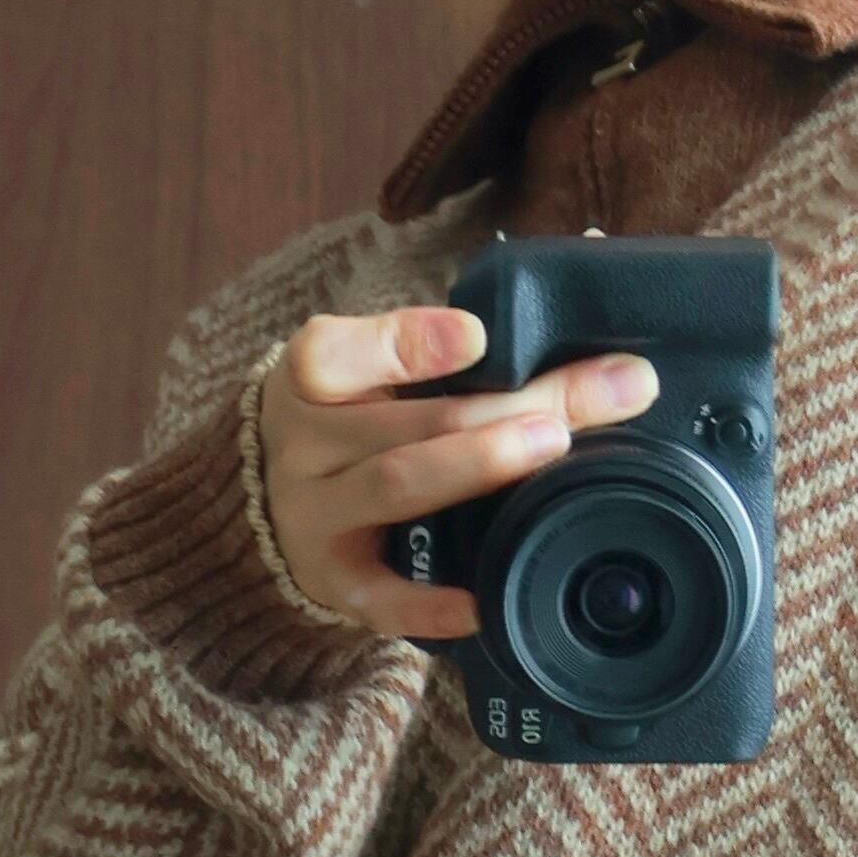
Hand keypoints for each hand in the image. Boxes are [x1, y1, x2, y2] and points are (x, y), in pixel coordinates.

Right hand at [255, 304, 659, 642]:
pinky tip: (479, 603)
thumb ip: (446, 333)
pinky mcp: (338, 584)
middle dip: (502, 408)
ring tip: (548, 448)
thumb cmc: (351, 420)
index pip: (345, 350)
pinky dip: (431, 605)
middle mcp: (307, 444)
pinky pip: (384, 599)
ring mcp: (319, 517)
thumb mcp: (368, 365)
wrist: (269, 507)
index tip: (479, 335)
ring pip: (398, 487)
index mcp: (315, 375)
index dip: (410, 342)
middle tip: (587, 397)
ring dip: (476, 466)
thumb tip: (588, 251)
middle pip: (411, 421)